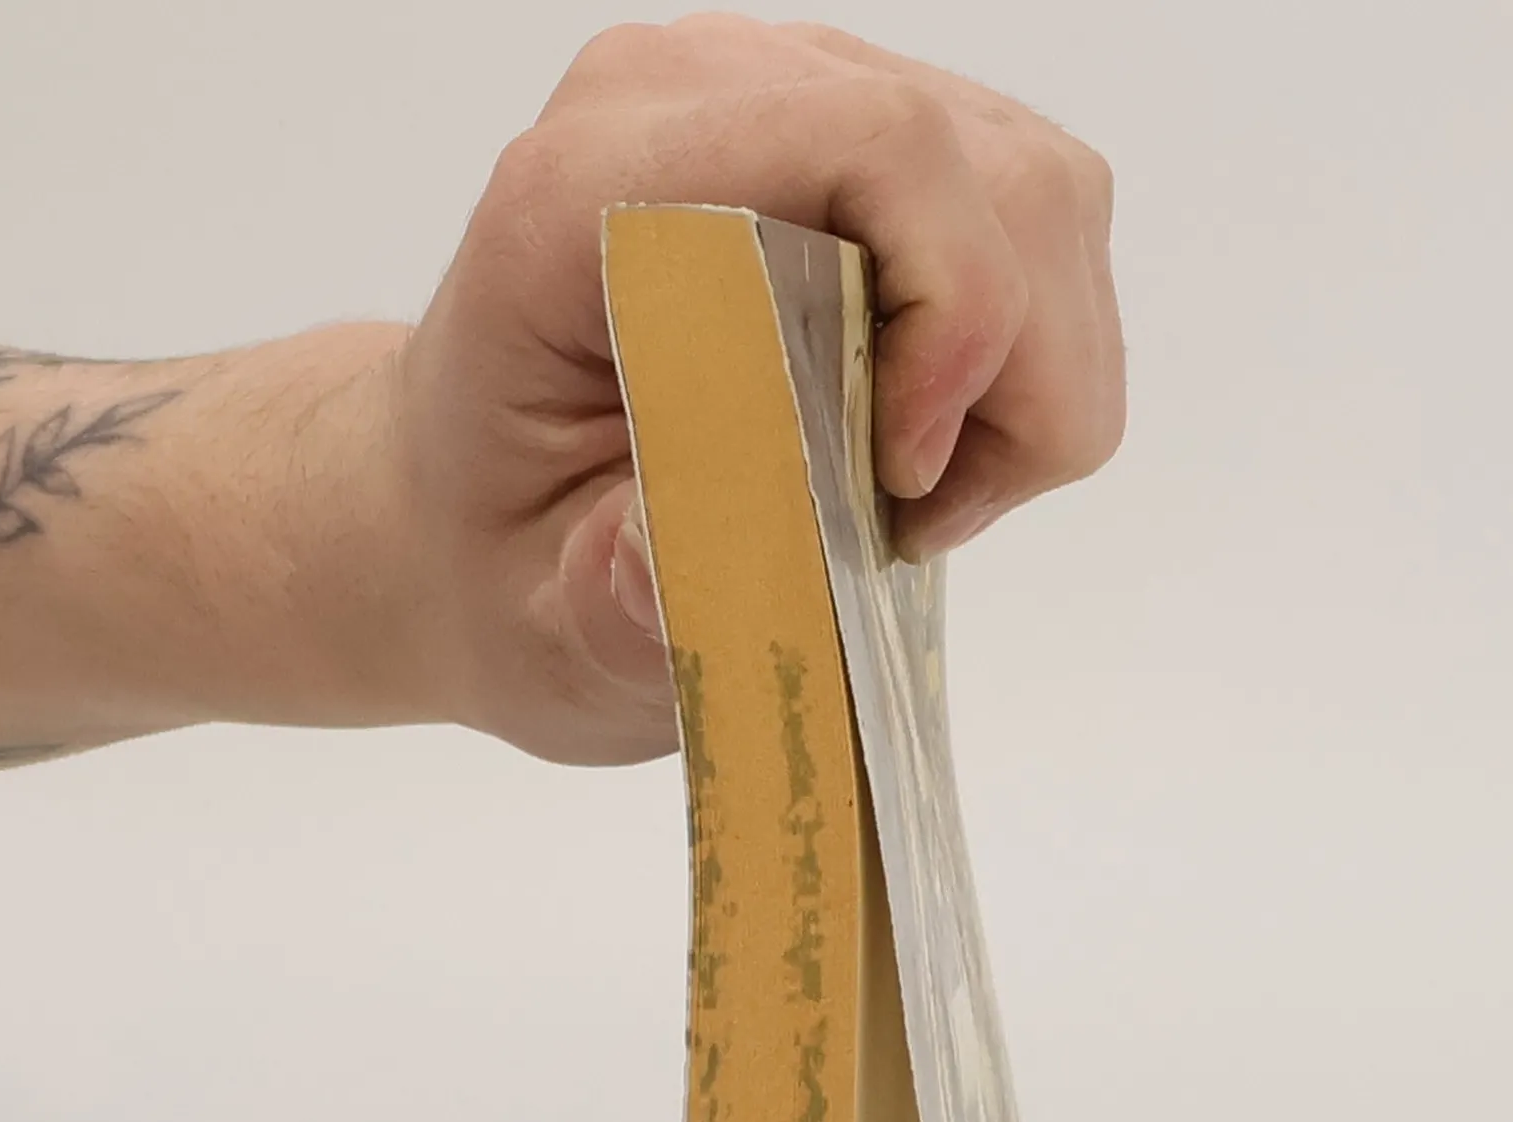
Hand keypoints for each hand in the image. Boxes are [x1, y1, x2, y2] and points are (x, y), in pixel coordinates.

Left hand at [399, 14, 1124, 766]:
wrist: (470, 495)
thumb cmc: (507, 556)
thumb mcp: (539, 631)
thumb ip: (612, 606)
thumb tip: (674, 559)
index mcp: (589, 196)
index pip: (882, 149)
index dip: (956, 314)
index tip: (904, 480)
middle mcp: (697, 100)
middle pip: (999, 179)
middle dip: (1014, 380)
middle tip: (910, 509)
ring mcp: (790, 98)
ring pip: (1041, 198)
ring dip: (1024, 376)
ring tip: (907, 479)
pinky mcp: (856, 136)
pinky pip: (1027, 218)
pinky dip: (1017, 356)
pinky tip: (914, 428)